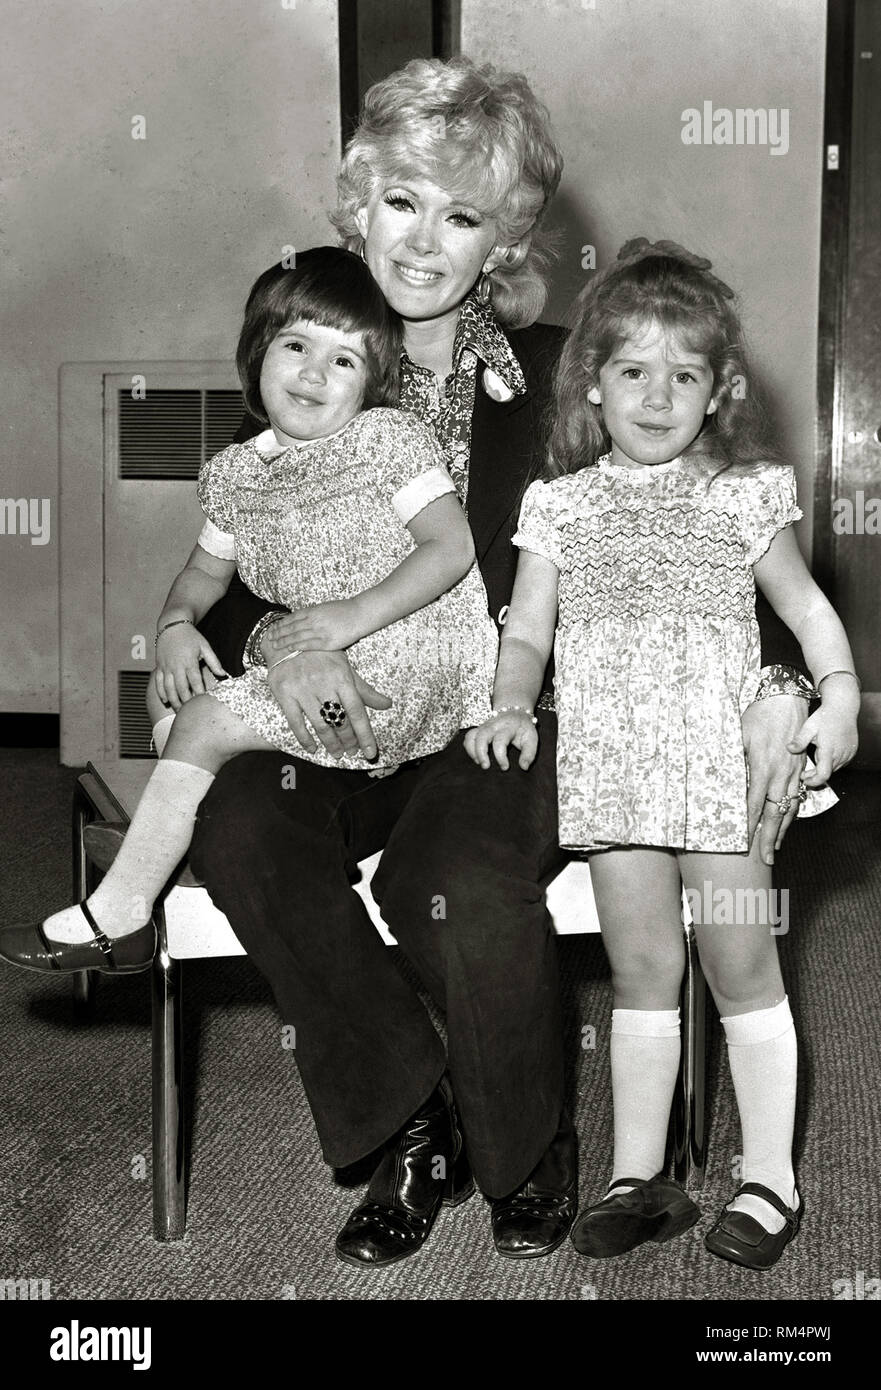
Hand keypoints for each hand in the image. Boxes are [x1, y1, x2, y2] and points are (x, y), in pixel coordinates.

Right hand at [155, 625, 226, 708]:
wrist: (172, 625)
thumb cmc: (190, 636)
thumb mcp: (205, 646)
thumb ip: (214, 661)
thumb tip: (224, 674)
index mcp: (189, 661)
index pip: (195, 681)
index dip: (199, 693)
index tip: (203, 703)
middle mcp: (176, 665)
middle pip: (180, 688)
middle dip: (186, 702)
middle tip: (191, 713)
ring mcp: (166, 667)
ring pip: (168, 688)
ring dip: (173, 700)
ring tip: (179, 711)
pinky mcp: (159, 666)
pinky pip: (158, 682)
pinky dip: (161, 693)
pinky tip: (166, 701)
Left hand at [267, 600, 363, 652]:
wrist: (359, 615)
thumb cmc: (344, 611)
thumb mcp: (324, 608)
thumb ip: (312, 613)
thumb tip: (299, 619)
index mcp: (312, 611)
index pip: (291, 618)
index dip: (281, 624)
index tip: (273, 628)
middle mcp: (313, 620)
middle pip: (291, 628)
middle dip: (279, 634)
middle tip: (269, 639)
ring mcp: (319, 632)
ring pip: (296, 637)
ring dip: (284, 642)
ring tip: (275, 646)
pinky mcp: (326, 642)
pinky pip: (308, 645)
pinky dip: (297, 647)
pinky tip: (290, 649)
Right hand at [267, 648, 391, 759]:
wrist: (287, 641)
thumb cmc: (322, 656)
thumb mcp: (345, 668)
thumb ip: (364, 690)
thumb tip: (387, 705)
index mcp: (341, 677)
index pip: (357, 712)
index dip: (364, 734)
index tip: (371, 753)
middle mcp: (323, 684)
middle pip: (339, 720)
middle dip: (348, 741)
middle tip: (352, 752)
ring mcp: (302, 690)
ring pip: (320, 724)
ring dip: (330, 743)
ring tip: (337, 753)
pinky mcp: (284, 694)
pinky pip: (295, 723)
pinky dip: (305, 739)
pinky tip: (312, 748)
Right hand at [464, 711, 537, 770]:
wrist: (515, 711)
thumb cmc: (523, 728)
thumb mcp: (531, 738)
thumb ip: (529, 753)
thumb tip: (524, 767)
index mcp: (507, 728)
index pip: (500, 741)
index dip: (501, 756)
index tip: (505, 767)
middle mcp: (493, 726)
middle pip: (481, 737)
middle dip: (481, 753)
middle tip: (486, 766)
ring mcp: (484, 727)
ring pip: (471, 736)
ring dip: (472, 751)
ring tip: (478, 762)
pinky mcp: (479, 729)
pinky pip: (468, 737)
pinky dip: (469, 747)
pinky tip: (475, 757)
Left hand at [742, 695, 808, 864]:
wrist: (786, 698)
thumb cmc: (759, 715)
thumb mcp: (739, 736)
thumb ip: (733, 760)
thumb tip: (720, 781)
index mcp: (763, 768)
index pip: (754, 804)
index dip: (749, 826)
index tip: (743, 843)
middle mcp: (782, 774)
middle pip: (775, 813)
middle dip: (768, 838)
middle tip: (764, 859)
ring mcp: (794, 772)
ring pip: (790, 808)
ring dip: (782, 830)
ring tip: (774, 848)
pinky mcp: (801, 768)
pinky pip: (798, 796)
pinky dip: (792, 813)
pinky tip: (786, 822)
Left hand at [787, 702, 858, 785]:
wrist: (843, 707)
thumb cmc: (825, 716)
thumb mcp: (809, 727)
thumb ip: (799, 740)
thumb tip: (789, 749)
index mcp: (829, 750)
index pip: (823, 775)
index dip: (813, 781)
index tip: (804, 780)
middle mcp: (841, 754)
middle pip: (827, 773)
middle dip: (815, 775)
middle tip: (803, 773)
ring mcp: (848, 753)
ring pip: (834, 768)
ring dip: (824, 767)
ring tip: (814, 757)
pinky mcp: (852, 751)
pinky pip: (841, 762)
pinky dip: (832, 762)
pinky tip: (825, 753)